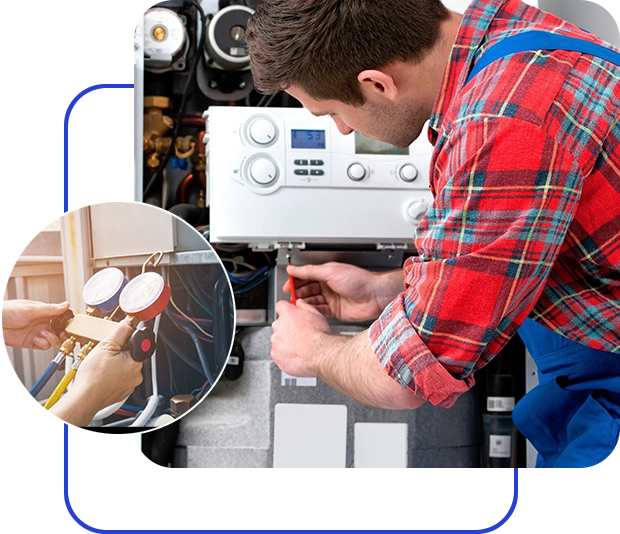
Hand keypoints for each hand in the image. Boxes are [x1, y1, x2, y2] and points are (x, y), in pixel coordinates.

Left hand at [1, 300, 69, 349]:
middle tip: (62, 334)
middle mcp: (42, 323)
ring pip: (54, 340)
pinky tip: (36, 339)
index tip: (69, 326)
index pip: (61, 318)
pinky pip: (44, 346)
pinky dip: (42, 344)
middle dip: (63, 334)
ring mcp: (37, 333)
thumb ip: (50, 309)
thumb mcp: (31, 308)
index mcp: (44, 312)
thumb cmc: (7, 310)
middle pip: (60, 331)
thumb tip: (65, 304)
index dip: (67, 323)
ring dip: (51, 339)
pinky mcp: (31, 342)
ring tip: (43, 334)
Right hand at [50, 319, 143, 426]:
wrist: (84, 398)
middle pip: (131, 356)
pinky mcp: (122, 393)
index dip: (126, 341)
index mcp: (136, 362)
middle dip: (120, 353)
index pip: (137, 345)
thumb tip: (127, 324)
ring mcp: (130, 385)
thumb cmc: (93, 377)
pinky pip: (120, 379)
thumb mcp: (106, 346)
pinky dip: (112, 376)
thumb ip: (119, 332)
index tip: (118, 342)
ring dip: (115, 365)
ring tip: (102, 366)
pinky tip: (102, 375)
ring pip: (125, 368)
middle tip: (106, 355)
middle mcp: (137, 375)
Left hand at [271, 300, 331, 376]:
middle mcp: (278, 326)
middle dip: (287, 328)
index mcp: (287, 314)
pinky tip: (297, 355)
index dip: (285, 310)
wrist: (319, 354)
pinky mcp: (276, 355)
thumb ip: (304, 306)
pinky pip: (278, 354)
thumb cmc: (319, 335)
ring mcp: (276, 342)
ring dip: (286, 342)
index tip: (289, 314)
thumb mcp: (316, 314)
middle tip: (299, 334)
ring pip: (279, 340)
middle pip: (279, 325)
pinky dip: (285, 355)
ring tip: (300, 347)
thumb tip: (300, 303)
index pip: (280, 306)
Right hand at [283, 263, 403, 321]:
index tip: (288, 284)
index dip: (296, 280)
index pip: (306, 276)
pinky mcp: (335, 311)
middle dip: (298, 292)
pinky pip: (319, 311)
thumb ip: (310, 271)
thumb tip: (294, 269)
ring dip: (304, 302)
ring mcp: (332, 299)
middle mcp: (329, 286)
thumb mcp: (330, 272)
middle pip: (308, 289)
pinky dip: (312, 311)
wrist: (375, 296)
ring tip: (297, 304)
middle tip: (290, 296)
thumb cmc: (359, 281)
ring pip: (312, 301)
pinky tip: (306, 311)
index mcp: (327, 273)